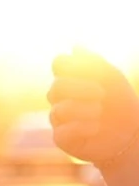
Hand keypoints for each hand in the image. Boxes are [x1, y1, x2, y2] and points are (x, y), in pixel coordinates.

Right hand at [48, 47, 138, 163]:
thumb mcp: (110, 78)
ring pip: (60, 110)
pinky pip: (63, 131)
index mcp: (70, 79)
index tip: (92, 71)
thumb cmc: (119, 103)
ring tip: (100, 113)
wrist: (128, 133)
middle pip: (57, 87)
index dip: (72, 64)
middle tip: (102, 94)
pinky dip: (82, 127)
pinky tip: (96, 127)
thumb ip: (93, 62)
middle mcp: (60, 98)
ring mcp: (58, 118)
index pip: (59, 62)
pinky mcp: (61, 138)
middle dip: (81, 89)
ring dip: (84, 109)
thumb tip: (75, 47)